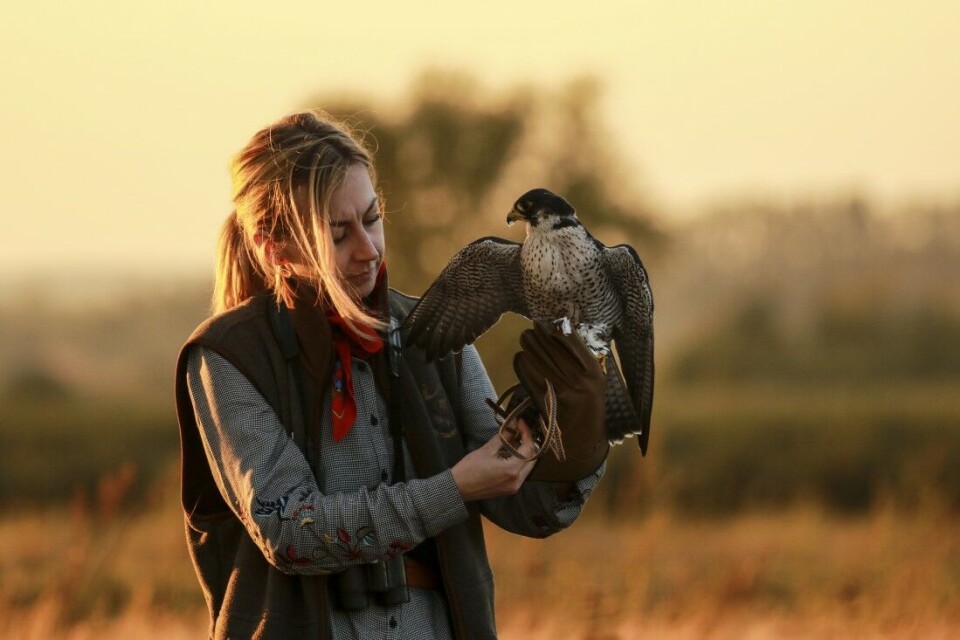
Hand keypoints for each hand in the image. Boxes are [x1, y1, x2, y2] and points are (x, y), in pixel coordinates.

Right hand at [451, 418, 538, 501]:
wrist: (458, 489)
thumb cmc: (469, 468)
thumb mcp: (487, 450)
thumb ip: (503, 436)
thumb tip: (513, 423)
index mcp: (512, 470)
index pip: (529, 448)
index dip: (526, 433)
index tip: (520, 422)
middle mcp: (518, 480)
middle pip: (532, 458)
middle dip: (528, 443)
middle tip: (519, 430)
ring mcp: (515, 486)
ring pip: (528, 466)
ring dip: (524, 452)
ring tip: (514, 439)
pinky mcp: (510, 489)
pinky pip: (521, 472)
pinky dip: (519, 461)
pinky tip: (510, 452)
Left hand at [513, 321, 607, 480]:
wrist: (584, 441)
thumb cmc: (590, 407)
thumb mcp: (595, 383)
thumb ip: (582, 361)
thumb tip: (562, 332)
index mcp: (594, 374)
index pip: (574, 344)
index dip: (558, 330)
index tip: (549, 322)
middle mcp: (580, 383)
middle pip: (554, 352)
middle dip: (539, 337)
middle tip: (530, 328)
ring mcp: (563, 394)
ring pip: (540, 363)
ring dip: (530, 348)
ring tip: (525, 339)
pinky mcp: (547, 404)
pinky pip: (531, 379)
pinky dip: (523, 367)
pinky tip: (520, 358)